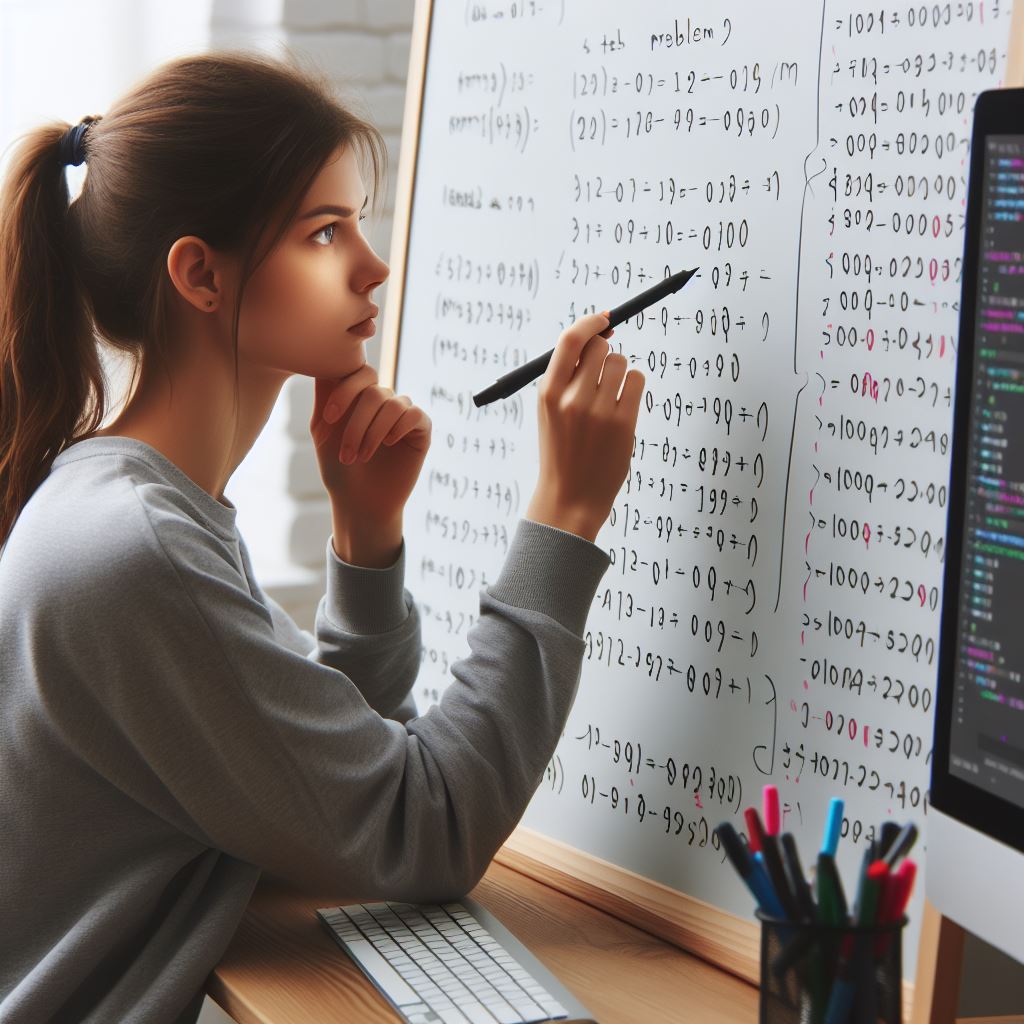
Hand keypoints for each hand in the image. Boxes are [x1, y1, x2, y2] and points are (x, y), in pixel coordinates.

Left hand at [310, 364, 430, 527]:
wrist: (360, 503)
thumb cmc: (339, 469)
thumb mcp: (324, 430)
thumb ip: (325, 396)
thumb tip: (323, 360)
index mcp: (359, 396)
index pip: (358, 372)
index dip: (343, 392)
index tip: (327, 420)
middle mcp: (383, 401)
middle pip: (373, 391)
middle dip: (355, 423)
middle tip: (345, 453)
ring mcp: (404, 414)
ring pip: (392, 403)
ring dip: (372, 432)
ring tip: (361, 457)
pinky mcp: (422, 430)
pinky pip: (414, 414)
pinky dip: (398, 427)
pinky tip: (388, 444)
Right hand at [525, 310, 644, 542]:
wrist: (570, 498)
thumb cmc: (562, 450)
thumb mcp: (550, 412)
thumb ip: (568, 376)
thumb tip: (598, 334)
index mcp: (548, 393)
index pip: (570, 341)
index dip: (589, 323)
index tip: (603, 319)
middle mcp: (572, 399)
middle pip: (600, 347)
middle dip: (605, 352)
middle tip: (603, 373)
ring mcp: (599, 412)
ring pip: (621, 362)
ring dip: (620, 372)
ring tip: (610, 397)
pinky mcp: (623, 424)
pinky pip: (638, 380)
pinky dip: (633, 386)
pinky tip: (624, 405)